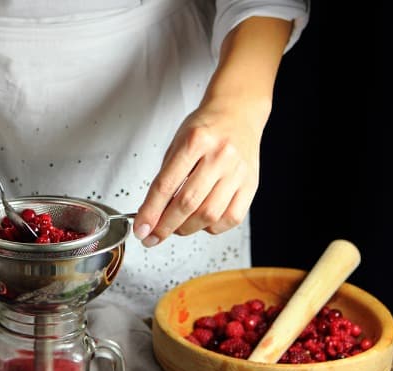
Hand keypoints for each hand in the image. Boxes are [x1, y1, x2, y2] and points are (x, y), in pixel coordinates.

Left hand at [133, 97, 267, 246]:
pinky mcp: (251, 184)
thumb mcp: (177, 144)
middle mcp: (219, 155)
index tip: (141, 230)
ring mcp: (238, 171)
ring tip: (176, 227)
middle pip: (187, 203)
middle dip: (165, 226)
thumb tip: (151, 215)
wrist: (237, 113)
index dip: (150, 213)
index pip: (165, 185)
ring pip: (209, 215)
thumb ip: (165, 178)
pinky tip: (201, 221)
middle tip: (153, 236)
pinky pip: (231, 218)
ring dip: (187, 229)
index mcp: (195, 141)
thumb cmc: (204, 129)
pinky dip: (212, 227)